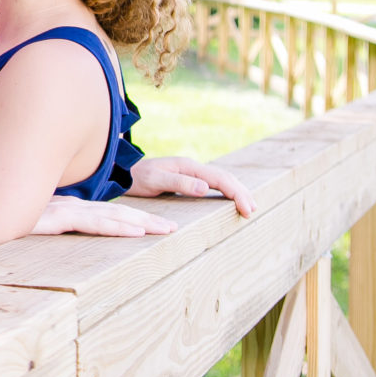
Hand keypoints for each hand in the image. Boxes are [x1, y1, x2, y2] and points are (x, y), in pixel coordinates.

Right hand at [34, 193, 176, 237]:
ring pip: (110, 215)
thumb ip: (45, 232)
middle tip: (174, 227)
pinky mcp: (54, 219)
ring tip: (167, 229)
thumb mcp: (27, 230)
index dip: (132, 216)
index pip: (105, 212)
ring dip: (141, 222)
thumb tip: (57, 244)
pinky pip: (91, 223)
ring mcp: (62, 210)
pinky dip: (116, 226)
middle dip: (146, 218)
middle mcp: (67, 206)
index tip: (155, 225)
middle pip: (115, 211)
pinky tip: (136, 231)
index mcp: (64, 208)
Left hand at [127, 155, 257, 216]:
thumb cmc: (136, 177)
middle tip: (253, 210)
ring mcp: (190, 173)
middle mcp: (192, 167)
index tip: (246, 209)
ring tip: (249, 206)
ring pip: (221, 180)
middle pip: (224, 178)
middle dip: (241, 193)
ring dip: (236, 192)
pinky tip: (230, 200)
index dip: (236, 193)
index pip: (220, 179)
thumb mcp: (155, 180)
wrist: (121, 172)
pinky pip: (212, 184)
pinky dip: (225, 192)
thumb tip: (206, 188)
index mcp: (188, 166)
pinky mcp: (187, 180)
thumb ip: (179, 183)